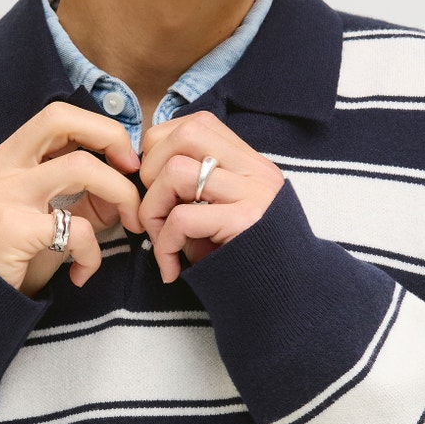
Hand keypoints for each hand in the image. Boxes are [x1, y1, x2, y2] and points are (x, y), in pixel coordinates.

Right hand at [0, 101, 142, 294]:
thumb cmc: (7, 257)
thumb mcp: (39, 216)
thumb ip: (78, 196)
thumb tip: (126, 187)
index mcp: (6, 158)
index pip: (56, 116)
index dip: (98, 127)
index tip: (124, 158)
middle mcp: (1, 167)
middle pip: (61, 119)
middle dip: (111, 136)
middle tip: (133, 172)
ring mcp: (4, 195)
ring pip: (80, 168)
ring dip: (121, 193)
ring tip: (130, 223)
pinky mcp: (13, 231)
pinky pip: (75, 231)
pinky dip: (92, 254)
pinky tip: (81, 273)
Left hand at [138, 112, 285, 282]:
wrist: (284, 299)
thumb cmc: (239, 260)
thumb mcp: (219, 214)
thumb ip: (192, 188)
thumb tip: (140, 172)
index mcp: (249, 162)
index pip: (196, 124)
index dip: (162, 149)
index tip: (154, 185)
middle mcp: (255, 170)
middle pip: (186, 134)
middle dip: (152, 171)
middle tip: (154, 213)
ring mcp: (254, 194)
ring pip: (177, 172)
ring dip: (153, 209)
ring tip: (162, 242)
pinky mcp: (245, 222)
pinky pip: (181, 218)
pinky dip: (164, 245)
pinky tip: (171, 268)